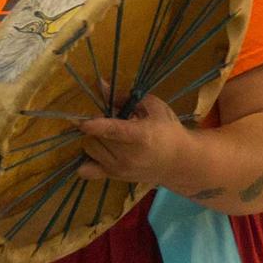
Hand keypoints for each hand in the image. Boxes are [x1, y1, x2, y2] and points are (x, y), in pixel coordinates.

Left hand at [71, 92, 196, 190]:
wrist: (179, 161)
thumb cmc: (167, 130)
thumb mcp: (152, 107)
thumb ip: (124, 98)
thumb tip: (100, 85)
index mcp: (141, 136)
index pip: (114, 131)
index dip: (96, 126)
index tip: (83, 123)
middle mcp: (128, 156)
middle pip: (96, 137)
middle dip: (97, 125)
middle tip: (111, 122)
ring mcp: (120, 169)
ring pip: (89, 149)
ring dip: (94, 138)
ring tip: (109, 136)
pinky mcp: (114, 177)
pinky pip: (86, 171)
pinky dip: (85, 160)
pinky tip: (97, 152)